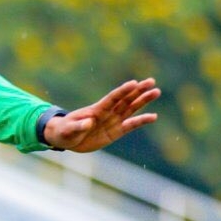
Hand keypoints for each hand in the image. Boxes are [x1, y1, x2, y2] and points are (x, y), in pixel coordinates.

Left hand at [43, 78, 159, 152]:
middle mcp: (107, 113)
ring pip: (131, 109)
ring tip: (156, 92)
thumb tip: (89, 122)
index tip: (134, 83)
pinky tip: (153, 116)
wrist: (65, 138)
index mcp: (96, 110)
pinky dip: (141, 121)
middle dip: (138, 91)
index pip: (112, 98)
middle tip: (152, 81)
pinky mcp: (115, 132)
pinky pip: (130, 125)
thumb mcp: (69, 130)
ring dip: (143, 101)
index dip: (123, 91)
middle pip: (125, 100)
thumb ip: (79, 126)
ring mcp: (112, 121)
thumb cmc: (64, 131)